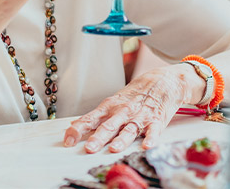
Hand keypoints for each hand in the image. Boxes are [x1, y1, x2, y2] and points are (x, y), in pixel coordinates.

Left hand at [63, 64, 200, 153]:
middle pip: (108, 126)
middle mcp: (123, 112)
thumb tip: (75, 125)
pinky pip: (154, 131)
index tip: (67, 140)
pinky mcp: (157, 120)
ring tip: (113, 148)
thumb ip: (96, 116)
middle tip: (88, 148)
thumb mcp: (113, 102)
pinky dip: (151, 138)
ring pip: (129, 129)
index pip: (90, 119)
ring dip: (121, 139)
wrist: (162, 81)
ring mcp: (140, 116)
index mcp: (110, 107)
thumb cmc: (135, 94)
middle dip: (98, 137)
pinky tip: (147, 145)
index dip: (78, 129)